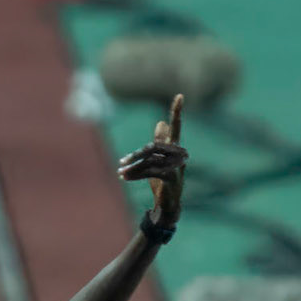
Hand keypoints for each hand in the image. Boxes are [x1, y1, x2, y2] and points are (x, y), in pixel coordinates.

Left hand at [118, 93, 185, 224]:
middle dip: (135, 156)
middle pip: (153, 147)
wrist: (167, 206)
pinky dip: (136, 174)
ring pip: (150, 160)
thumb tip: (160, 122)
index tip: (179, 95)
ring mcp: (178, 167)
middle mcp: (180, 155)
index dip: (177, 112)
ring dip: (132, 167)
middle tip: (121, 163)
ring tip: (120, 172)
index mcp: (176, 148)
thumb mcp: (158, 160)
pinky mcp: (172, 178)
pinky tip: (125, 177)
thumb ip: (159, 142)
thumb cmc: (163, 181)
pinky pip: (151, 172)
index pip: (176, 127)